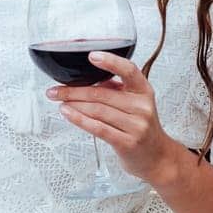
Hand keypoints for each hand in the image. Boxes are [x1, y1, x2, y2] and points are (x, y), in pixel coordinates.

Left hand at [47, 51, 182, 184]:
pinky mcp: (127, 142)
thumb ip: (116, 90)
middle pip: (102, 93)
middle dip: (74, 91)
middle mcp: (142, 106)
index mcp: (144, 90)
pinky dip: (79, 119)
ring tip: (59, 101)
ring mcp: (136, 125)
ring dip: (73, 104)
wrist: (156, 157)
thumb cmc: (140, 127)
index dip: (110, 62)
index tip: (92, 56)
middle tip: (56, 90)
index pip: (129, 70)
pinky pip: (98, 128)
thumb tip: (85, 80)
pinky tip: (68, 113)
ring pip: (97, 110)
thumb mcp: (135, 103)